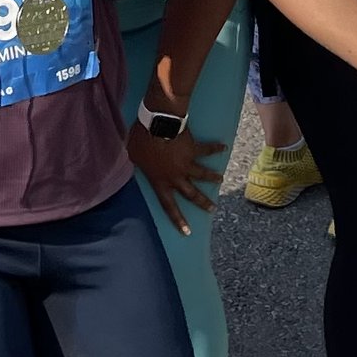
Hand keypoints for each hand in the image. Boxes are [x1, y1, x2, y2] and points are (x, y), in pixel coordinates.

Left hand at [128, 117, 224, 233]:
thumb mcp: (133, 156)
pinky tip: (223, 147)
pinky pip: (207, 150)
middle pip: (191, 194)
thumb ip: (137, 164)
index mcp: (160, 181)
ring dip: (212, 178)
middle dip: (203, 203)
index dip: (177, 220)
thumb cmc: (142, 140)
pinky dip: (215, 148)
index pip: (168, 205)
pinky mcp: (194, 149)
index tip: (187, 231)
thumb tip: (135, 163)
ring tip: (220, 180)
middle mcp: (176, 176)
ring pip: (203, 174)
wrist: (157, 124)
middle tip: (212, 209)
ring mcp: (187, 163)